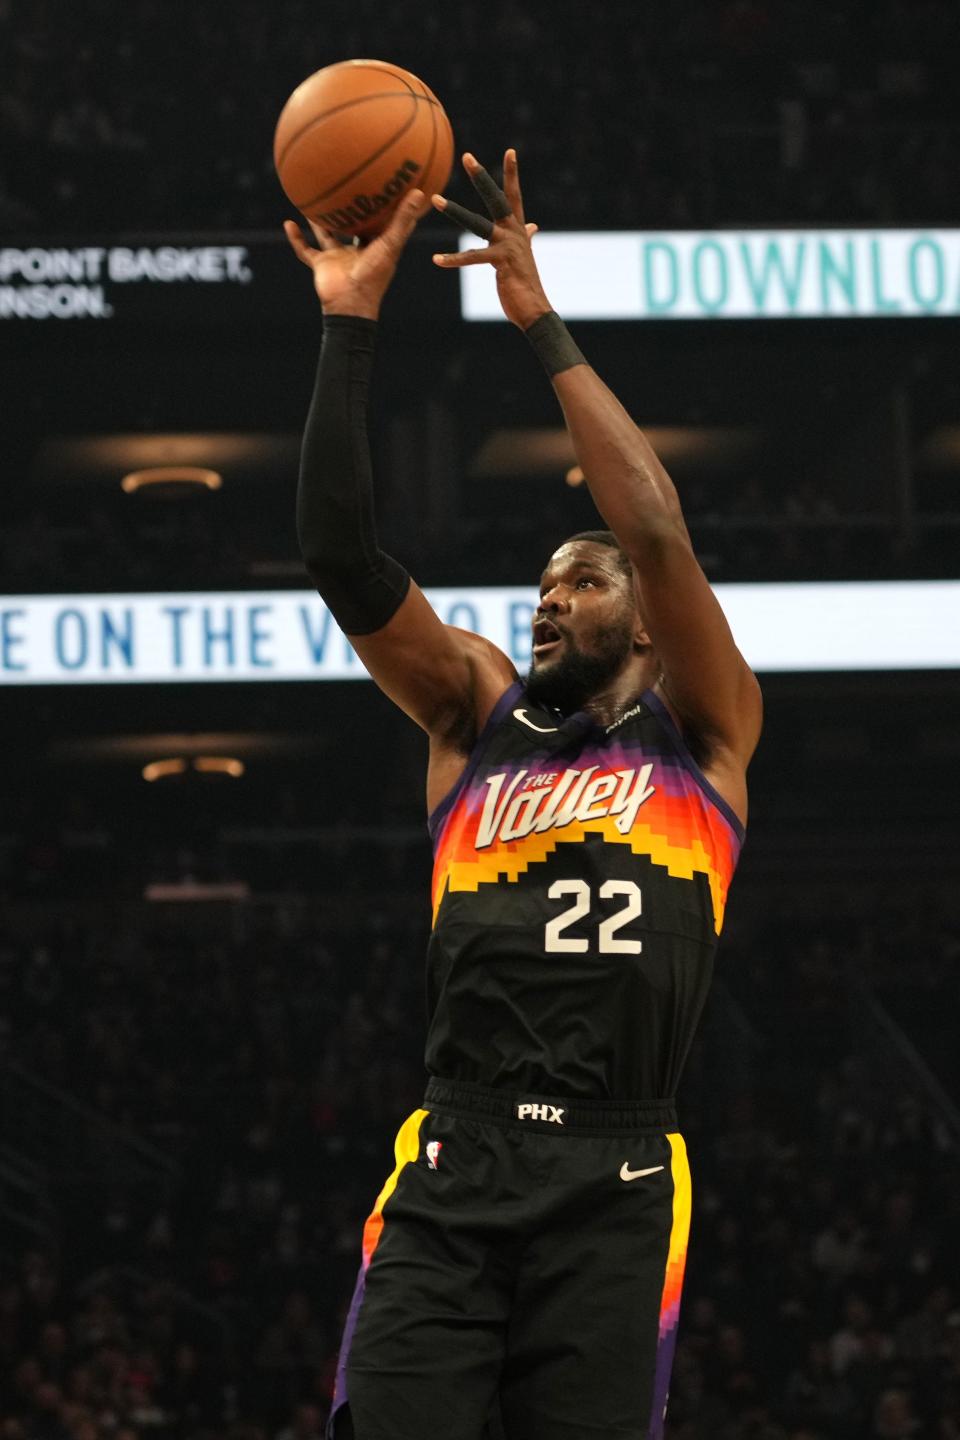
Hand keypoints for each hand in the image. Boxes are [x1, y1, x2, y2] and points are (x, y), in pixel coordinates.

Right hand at [283, 189, 424, 319]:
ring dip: (318, 221)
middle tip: (346, 185)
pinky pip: (305, 250)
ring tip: (311, 200)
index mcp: (376, 247)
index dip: (382, 208)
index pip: (380, 223)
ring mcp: (338, 258)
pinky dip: (296, 239)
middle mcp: (356, 251)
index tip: (384, 187)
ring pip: (326, 234)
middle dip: (349, 210)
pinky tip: (288, 222)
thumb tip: (419, 192)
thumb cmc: (374, 276)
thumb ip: (402, 220)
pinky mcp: (321, 265)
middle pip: (352, 226)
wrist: (349, 304)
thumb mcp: (390, 244)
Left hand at [432, 150, 550, 329]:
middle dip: (481, 177)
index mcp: (518, 229)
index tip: (510, 152)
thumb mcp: (524, 255)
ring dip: (454, 210)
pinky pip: (471, 258)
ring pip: (476, 223)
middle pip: (496, 198)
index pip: (514, 195)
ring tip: (435, 199)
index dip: (512, 174)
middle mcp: (514, 233)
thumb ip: (526, 237)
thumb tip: (533, 225)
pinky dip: (453, 259)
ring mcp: (508, 246)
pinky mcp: (500, 262)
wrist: (535, 309)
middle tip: (467, 156)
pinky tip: (436, 259)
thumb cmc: (526, 284)